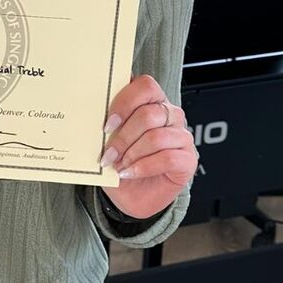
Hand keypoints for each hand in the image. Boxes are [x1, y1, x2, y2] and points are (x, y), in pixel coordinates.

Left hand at [98, 74, 197, 219]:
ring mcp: (181, 137)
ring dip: (132, 153)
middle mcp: (170, 115)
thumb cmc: (121, 163)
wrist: (132, 196)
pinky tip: (130, 172)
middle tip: (108, 152)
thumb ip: (108, 122)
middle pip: (148, 114)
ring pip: (156, 137)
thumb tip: (95, 112)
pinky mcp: (188, 159)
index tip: (107, 124)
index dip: (125, 102)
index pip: (146, 86)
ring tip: (118, 165)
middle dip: (123, 136)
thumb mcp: (109, 140)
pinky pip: (167, 158)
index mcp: (152, 102)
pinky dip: (143, 167)